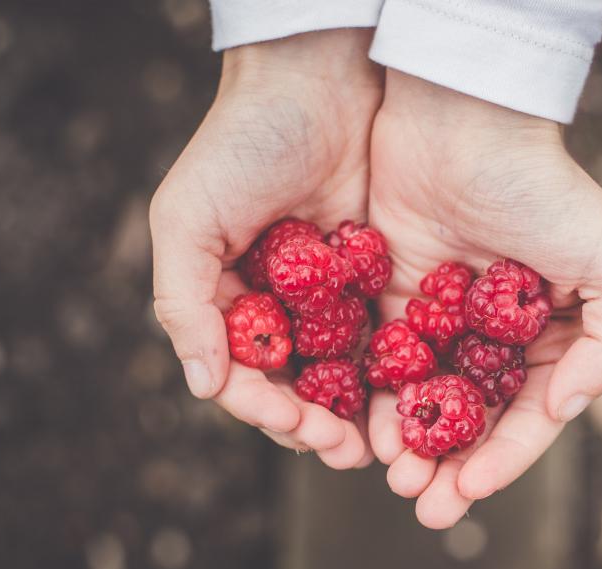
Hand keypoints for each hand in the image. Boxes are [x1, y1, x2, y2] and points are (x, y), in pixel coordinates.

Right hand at [149, 30, 380, 467]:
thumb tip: (202, 386)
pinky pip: (387, 333)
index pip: (243, 374)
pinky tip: (417, 394)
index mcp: (228, 300)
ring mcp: (330, 295)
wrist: (318, 82)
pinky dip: (397, 368)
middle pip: (298, 385)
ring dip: (360, 411)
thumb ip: (184, 302)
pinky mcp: (378, 277)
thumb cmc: (240, 145)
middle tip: (348, 452)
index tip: (298, 427)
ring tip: (383, 443)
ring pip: (345, 370)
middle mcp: (280, 306)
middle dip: (318, 425)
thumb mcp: (187, 218)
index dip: (266, 408)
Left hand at [366, 72, 601, 527]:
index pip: (529, 414)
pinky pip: (382, 363)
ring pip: (424, 401)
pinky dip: (375, 400)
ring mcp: (443, 319)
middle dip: (451, 468)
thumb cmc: (546, 189)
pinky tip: (366, 430)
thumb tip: (561, 410)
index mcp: (552, 334)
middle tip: (426, 505)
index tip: (471, 490)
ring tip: (395, 478)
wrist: (463, 122)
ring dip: (410, 447)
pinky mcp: (392, 298)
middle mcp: (497, 335)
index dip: (504, 459)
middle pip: (472, 420)